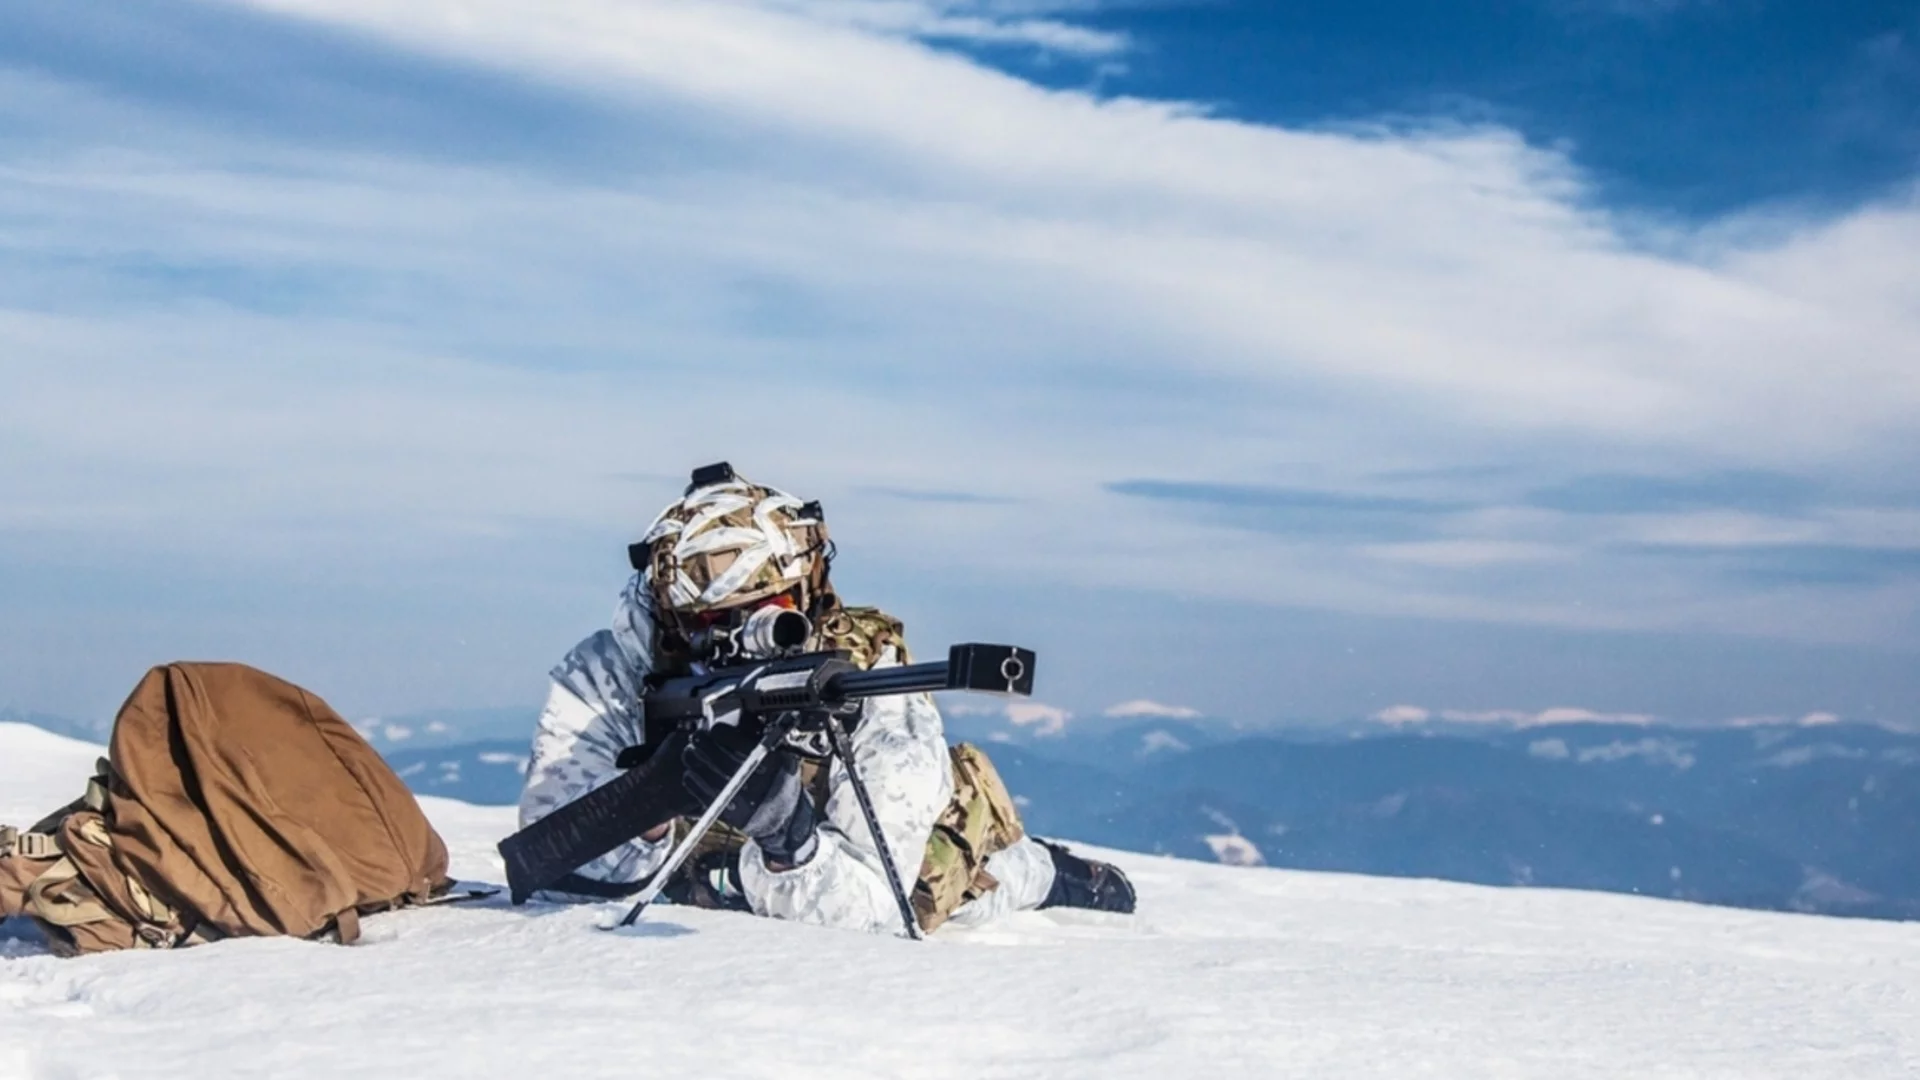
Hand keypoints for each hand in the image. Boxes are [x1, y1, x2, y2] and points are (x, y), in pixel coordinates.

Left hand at [680, 725, 818, 866]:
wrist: (786, 817)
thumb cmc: (782, 782)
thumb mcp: (785, 758)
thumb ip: (767, 742)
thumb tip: (745, 722)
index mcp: (772, 765)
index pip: (741, 744)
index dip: (724, 734)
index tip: (714, 728)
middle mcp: (756, 783)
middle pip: (721, 760)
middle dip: (705, 745)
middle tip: (696, 736)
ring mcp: (742, 800)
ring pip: (711, 777)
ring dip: (696, 762)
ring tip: (689, 752)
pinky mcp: (731, 814)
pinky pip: (707, 797)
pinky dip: (694, 785)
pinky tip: (690, 774)